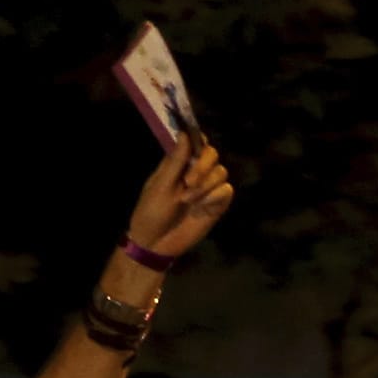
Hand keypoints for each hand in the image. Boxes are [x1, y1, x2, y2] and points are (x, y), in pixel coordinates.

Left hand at [125, 131, 234, 262]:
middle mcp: (195, 172)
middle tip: (188, 182)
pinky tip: (200, 207)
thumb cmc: (151, 213)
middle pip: (212, 155)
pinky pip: (226, 190)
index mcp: (178, 165)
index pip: (196, 143)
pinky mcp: (217, 202)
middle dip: (203, 166)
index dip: (199, 141)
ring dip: (205, 185)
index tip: (198, 145)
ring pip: (221, 172)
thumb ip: (175, 161)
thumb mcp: (160, 186)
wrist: (155, 244)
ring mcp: (207, 187)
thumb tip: (184, 133)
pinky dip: (214, 197)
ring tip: (187, 200)